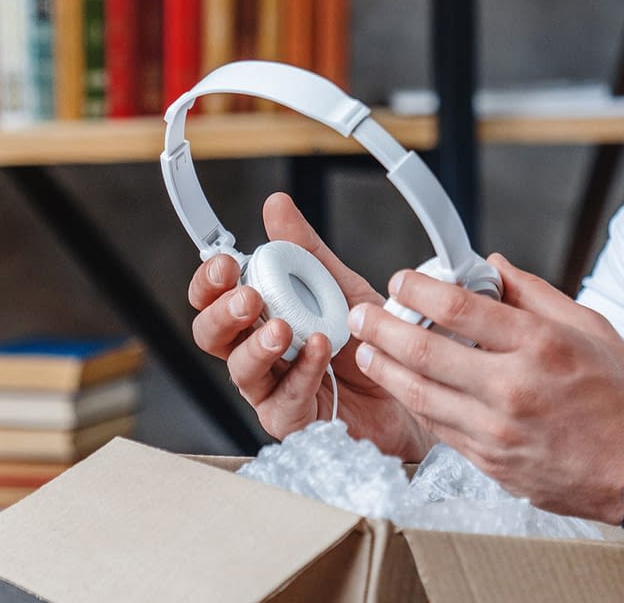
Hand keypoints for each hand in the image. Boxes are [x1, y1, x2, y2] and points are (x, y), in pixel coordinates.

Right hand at [187, 192, 432, 458]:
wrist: (413, 388)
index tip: (226, 264)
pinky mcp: (292, 420)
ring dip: (258, 345)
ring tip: (283, 328)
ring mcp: (270, 389)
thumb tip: (276, 204)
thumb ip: (305, 250)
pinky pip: (285, 398)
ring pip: (240, 370)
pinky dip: (303, 370)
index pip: (213, 298)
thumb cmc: (368, 342)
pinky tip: (321, 348)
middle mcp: (257, 352)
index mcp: (259, 316)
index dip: (210, 281)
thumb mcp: (340, 286)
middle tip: (248, 297)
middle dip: (223, 313)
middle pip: (211, 335)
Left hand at [346, 252, 623, 522]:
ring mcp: (497, 431)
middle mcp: (513, 388)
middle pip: (424, 351)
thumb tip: (493, 265)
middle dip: (382, 327)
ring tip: (366, 350)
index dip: (419, 288)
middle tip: (362, 314)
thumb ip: (535, 294)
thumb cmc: (622, 397)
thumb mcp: (590, 328)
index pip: (460, 307)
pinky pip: (438, 427)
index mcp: (539, 346)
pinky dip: (415, 402)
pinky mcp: (491, 462)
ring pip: (419, 394)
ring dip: (384, 368)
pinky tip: (403, 386)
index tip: (402, 280)